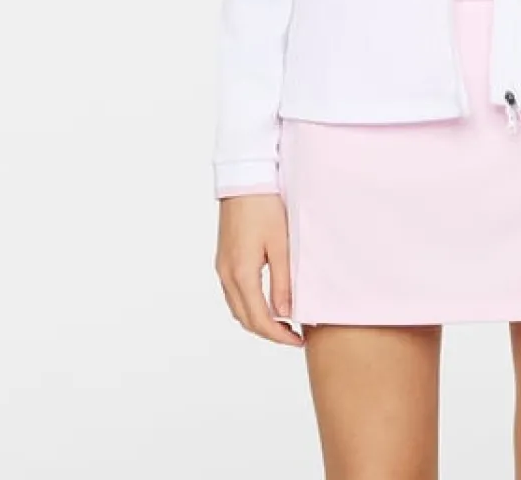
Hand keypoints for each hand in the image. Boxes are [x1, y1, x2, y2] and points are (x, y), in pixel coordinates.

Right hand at [215, 193, 303, 345]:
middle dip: (269, 332)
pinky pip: (234, 294)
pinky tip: (267, 301)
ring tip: (284, 321)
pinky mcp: (224, 260)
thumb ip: (283, 282)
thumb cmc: (265, 207)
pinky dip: (250, 305)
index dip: (279, 335)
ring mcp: (222, 268)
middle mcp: (227, 274)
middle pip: (245, 318)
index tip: (298, 340)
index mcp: (241, 273)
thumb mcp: (281, 245)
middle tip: (294, 335)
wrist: (244, 180)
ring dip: (258, 320)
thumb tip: (286, 314)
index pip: (259, 319)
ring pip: (238, 308)